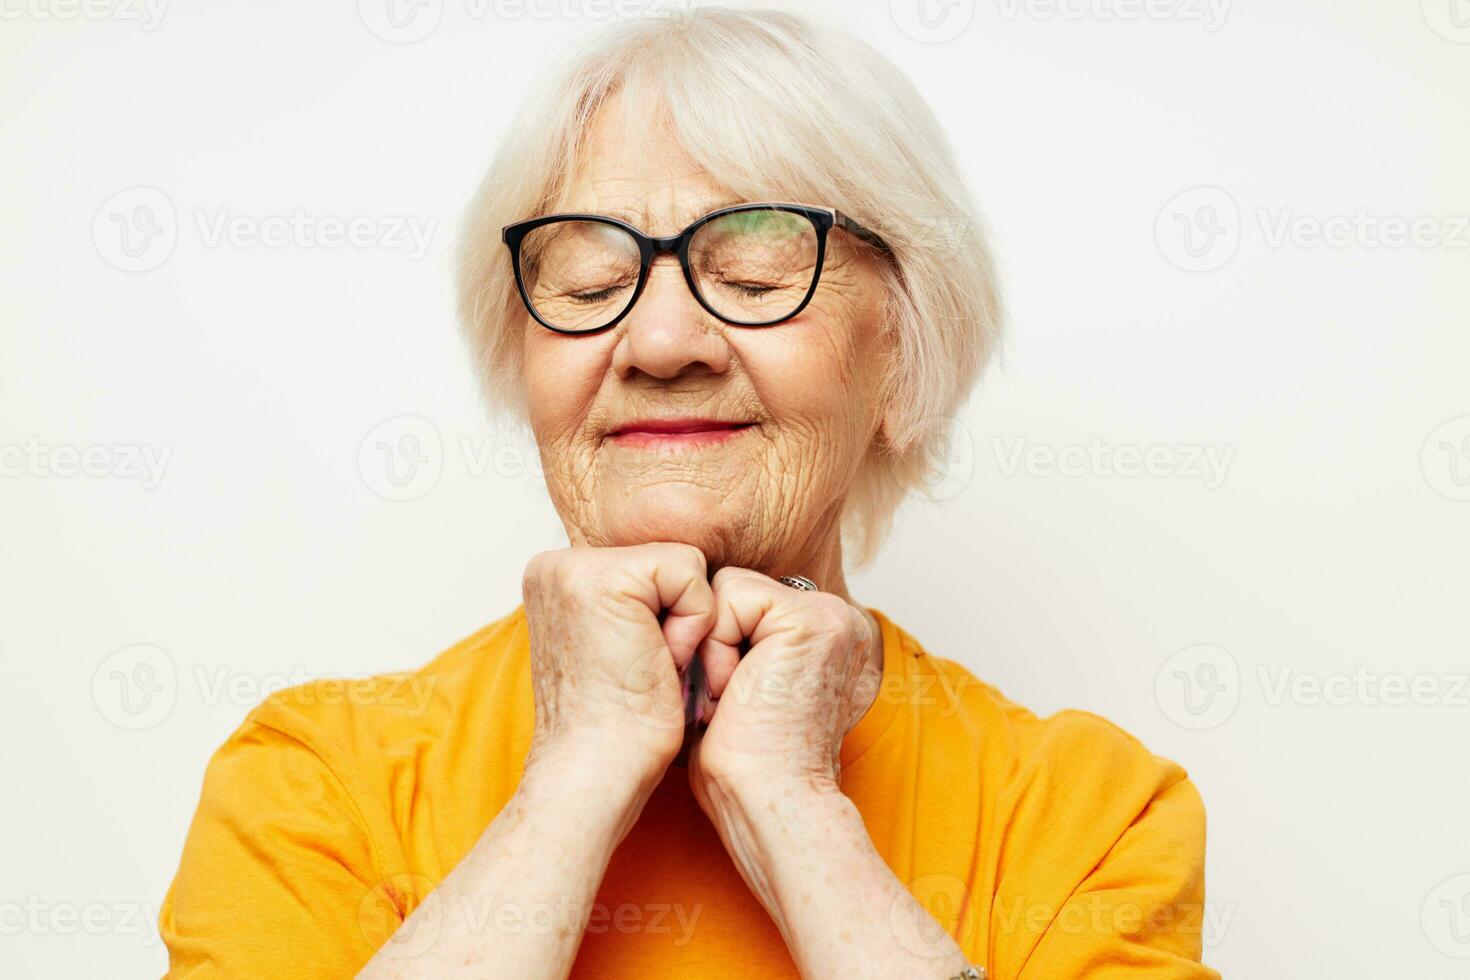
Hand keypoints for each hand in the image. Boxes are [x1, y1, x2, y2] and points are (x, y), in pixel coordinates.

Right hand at [520, 543, 715, 795]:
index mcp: (554, 578)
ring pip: (682, 563)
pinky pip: (691, 572)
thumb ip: (631, 601)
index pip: (651, 566)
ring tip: (651, 665)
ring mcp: (572, 567)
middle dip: (675, 615)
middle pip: (667, 560)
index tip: (637, 664)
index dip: (665, 617)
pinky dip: (694, 621)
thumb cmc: (617, 726)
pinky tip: (661, 660)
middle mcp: (555, 564)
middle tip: (646, 668)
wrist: (595, 773)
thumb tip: (673, 580)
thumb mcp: (618, 643)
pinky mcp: (605, 578)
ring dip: (686, 621)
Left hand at [687, 567, 881, 803]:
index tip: (728, 700)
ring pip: (729, 586)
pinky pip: (730, 593)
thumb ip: (738, 641)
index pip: (744, 601)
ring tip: (732, 696)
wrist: (770, 803)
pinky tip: (735, 688)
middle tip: (727, 701)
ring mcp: (829, 616)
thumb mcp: (741, 686)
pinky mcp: (810, 620)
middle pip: (735, 588)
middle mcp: (835, 619)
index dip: (717, 644)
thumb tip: (692, 612)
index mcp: (823, 635)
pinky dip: (716, 643)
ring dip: (713, 645)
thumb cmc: (746, 766)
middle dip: (713, 641)